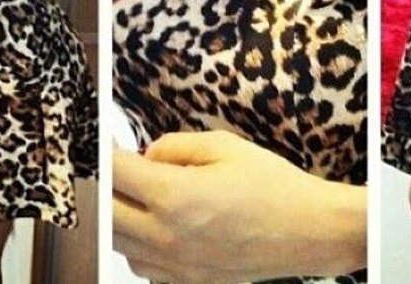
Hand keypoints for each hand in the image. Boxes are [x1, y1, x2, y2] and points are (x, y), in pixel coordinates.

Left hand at [113, 131, 365, 283]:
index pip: (115, 173)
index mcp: (174, 196)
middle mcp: (167, 236)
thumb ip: (174, 146)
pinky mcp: (186, 282)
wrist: (309, 230)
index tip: (102, 141)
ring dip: (116, 216)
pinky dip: (136, 244)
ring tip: (134, 193)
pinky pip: (140, 265)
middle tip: (111, 166)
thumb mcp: (223, 146)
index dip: (102, 152)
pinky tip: (154, 224)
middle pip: (106, 213)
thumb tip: (146, 156)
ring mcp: (174, 266)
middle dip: (103, 186)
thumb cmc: (272, 184)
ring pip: (118, 244)